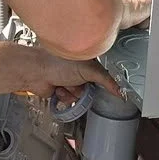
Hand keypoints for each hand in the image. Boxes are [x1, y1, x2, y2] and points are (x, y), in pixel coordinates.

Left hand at [0, 44, 118, 97]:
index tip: (105, 86)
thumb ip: (108, 81)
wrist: (37, 72)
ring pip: (81, 96)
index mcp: (89, 60)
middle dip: (85, 89)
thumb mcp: (90, 70)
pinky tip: (59, 89)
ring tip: (65, 84)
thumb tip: (122, 91)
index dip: (105, 82)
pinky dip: (65, 96)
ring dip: (73, 93)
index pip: (104, 74)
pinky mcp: (62, 89)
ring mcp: (70, 80)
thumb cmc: (58, 63)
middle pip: (93, 88)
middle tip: (80, 83)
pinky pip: (70, 100)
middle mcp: (80, 70)